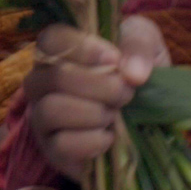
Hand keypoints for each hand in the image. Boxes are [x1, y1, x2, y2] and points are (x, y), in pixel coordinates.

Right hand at [22, 16, 168, 178]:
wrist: (148, 110)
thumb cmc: (136, 68)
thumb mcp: (146, 43)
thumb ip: (139, 45)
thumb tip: (134, 74)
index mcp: (60, 49)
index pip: (51, 39)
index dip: (83, 48)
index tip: (115, 60)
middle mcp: (42, 81)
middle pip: (55, 78)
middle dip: (100, 86)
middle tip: (126, 92)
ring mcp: (42, 116)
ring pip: (51, 110)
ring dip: (94, 113)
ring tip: (115, 114)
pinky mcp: (51, 150)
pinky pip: (60, 146)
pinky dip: (92, 142)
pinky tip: (109, 136)